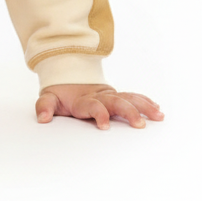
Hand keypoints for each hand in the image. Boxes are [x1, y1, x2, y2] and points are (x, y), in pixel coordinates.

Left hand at [36, 84, 163, 129]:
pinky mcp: (116, 95)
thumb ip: (45, 107)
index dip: (98, 114)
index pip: (93, 106)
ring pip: (129, 98)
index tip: (104, 126)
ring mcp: (110, 95)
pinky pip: (133, 97)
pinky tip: (157, 109)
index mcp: (83, 99)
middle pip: (116, 102)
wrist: (68, 74)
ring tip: (158, 116)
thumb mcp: (48, 98)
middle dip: (129, 112)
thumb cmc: (60, 92)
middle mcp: (100, 96)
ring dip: (144, 106)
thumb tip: (43, 119)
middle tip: (140, 124)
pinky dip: (145, 101)